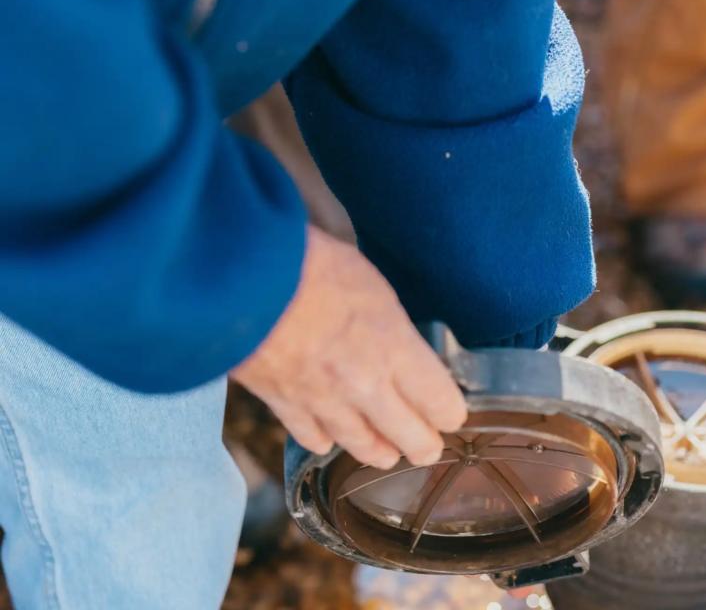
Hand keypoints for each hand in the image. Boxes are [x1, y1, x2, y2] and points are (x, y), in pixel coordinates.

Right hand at [231, 226, 467, 468]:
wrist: (242, 278)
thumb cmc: (312, 265)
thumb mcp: (373, 287)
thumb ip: (394, 331)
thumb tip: (403, 352)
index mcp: (395, 350)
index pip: (442, 405)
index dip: (451, 411)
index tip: (450, 411)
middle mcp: (366, 387)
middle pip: (413, 441)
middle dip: (426, 445)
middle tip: (428, 443)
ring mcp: (325, 402)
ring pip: (366, 450)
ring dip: (381, 452)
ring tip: (387, 452)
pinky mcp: (285, 406)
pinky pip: (314, 440)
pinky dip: (326, 441)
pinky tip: (330, 438)